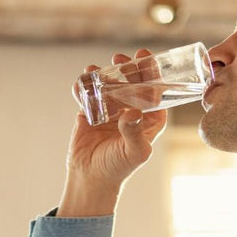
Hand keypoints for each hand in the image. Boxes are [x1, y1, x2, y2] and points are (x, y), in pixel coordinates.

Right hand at [59, 49, 167, 216]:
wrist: (90, 178)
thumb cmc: (118, 168)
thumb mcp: (133, 153)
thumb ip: (135, 132)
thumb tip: (132, 113)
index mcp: (150, 118)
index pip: (154, 90)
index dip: (151, 71)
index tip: (143, 57)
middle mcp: (132, 111)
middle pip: (132, 82)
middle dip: (127, 67)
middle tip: (120, 58)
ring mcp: (111, 110)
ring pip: (110, 84)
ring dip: (104, 73)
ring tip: (95, 69)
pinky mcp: (91, 112)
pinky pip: (88, 94)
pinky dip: (84, 86)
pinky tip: (82, 82)